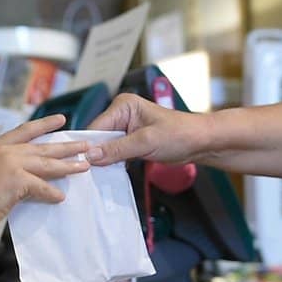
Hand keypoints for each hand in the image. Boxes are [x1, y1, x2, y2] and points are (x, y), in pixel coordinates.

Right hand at [0, 114, 90, 227]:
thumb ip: (9, 167)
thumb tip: (31, 174)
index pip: (26, 130)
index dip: (45, 124)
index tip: (62, 119)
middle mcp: (6, 150)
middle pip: (43, 146)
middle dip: (66, 146)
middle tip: (85, 145)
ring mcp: (12, 163)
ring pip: (47, 163)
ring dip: (68, 166)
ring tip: (84, 166)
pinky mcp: (17, 179)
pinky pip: (42, 186)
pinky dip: (52, 193)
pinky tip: (61, 197)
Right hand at [85, 93, 206, 165]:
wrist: (201, 142)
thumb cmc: (180, 134)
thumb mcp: (146, 142)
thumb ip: (117, 149)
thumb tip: (91, 155)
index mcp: (123, 106)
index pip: (96, 127)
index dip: (89, 146)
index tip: (81, 163)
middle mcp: (122, 114)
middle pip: (98, 138)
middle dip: (96, 155)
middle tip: (89, 174)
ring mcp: (126, 129)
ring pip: (105, 148)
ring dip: (104, 161)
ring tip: (100, 176)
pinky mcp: (131, 142)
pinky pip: (115, 153)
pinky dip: (113, 164)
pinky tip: (110, 174)